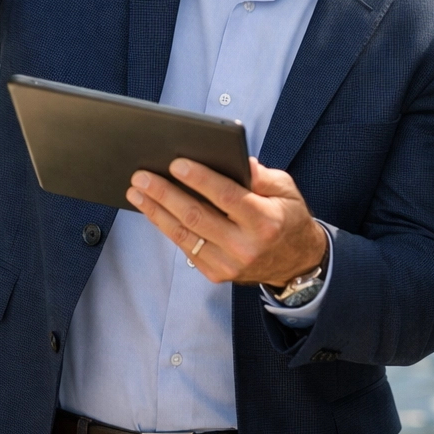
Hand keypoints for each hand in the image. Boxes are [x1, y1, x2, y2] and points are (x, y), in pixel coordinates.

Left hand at [126, 157, 327, 287]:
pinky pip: (185, 248)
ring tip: (136, 191)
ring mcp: (229, 264)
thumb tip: (238, 160)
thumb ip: (262, 175)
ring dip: (156, 211)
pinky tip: (152, 210)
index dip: (200, 179)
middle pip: (197, 216)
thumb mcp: (286, 190)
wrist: (296, 262)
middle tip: (141, 176)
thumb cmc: (287, 217)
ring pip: (184, 234)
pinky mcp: (217, 274)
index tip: (176, 163)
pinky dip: (166, 227)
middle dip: (165, 193)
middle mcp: (245, 246)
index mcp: (265, 221)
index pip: (226, 197)